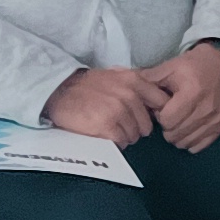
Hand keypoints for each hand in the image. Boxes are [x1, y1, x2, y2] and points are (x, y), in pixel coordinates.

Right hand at [42, 65, 159, 145]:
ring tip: (107, 128)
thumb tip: (157, 100)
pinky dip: (113, 143)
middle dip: (135, 128)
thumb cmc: (86, 86)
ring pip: (133, 136)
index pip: (161, 102)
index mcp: (134, 80)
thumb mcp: (114, 76)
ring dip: (122, 136)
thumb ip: (136, 85)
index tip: (145, 117)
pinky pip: (121, 143)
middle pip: (147, 126)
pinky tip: (102, 134)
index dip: (155, 113)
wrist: (58, 91)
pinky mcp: (106, 126)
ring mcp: (118, 111)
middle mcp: (129, 95)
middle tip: (118, 125)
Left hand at [141, 46, 219, 152]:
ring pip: (187, 142)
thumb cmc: (193, 65)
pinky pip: (201, 145)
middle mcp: (206, 109)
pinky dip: (191, 140)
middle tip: (169, 115)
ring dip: (177, 135)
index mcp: (192, 93)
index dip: (160, 116)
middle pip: (176, 134)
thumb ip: (149, 80)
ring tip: (178, 120)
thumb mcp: (170, 67)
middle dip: (167, 127)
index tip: (161, 108)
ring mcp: (216, 119)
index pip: (167, 121)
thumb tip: (130, 91)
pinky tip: (188, 129)